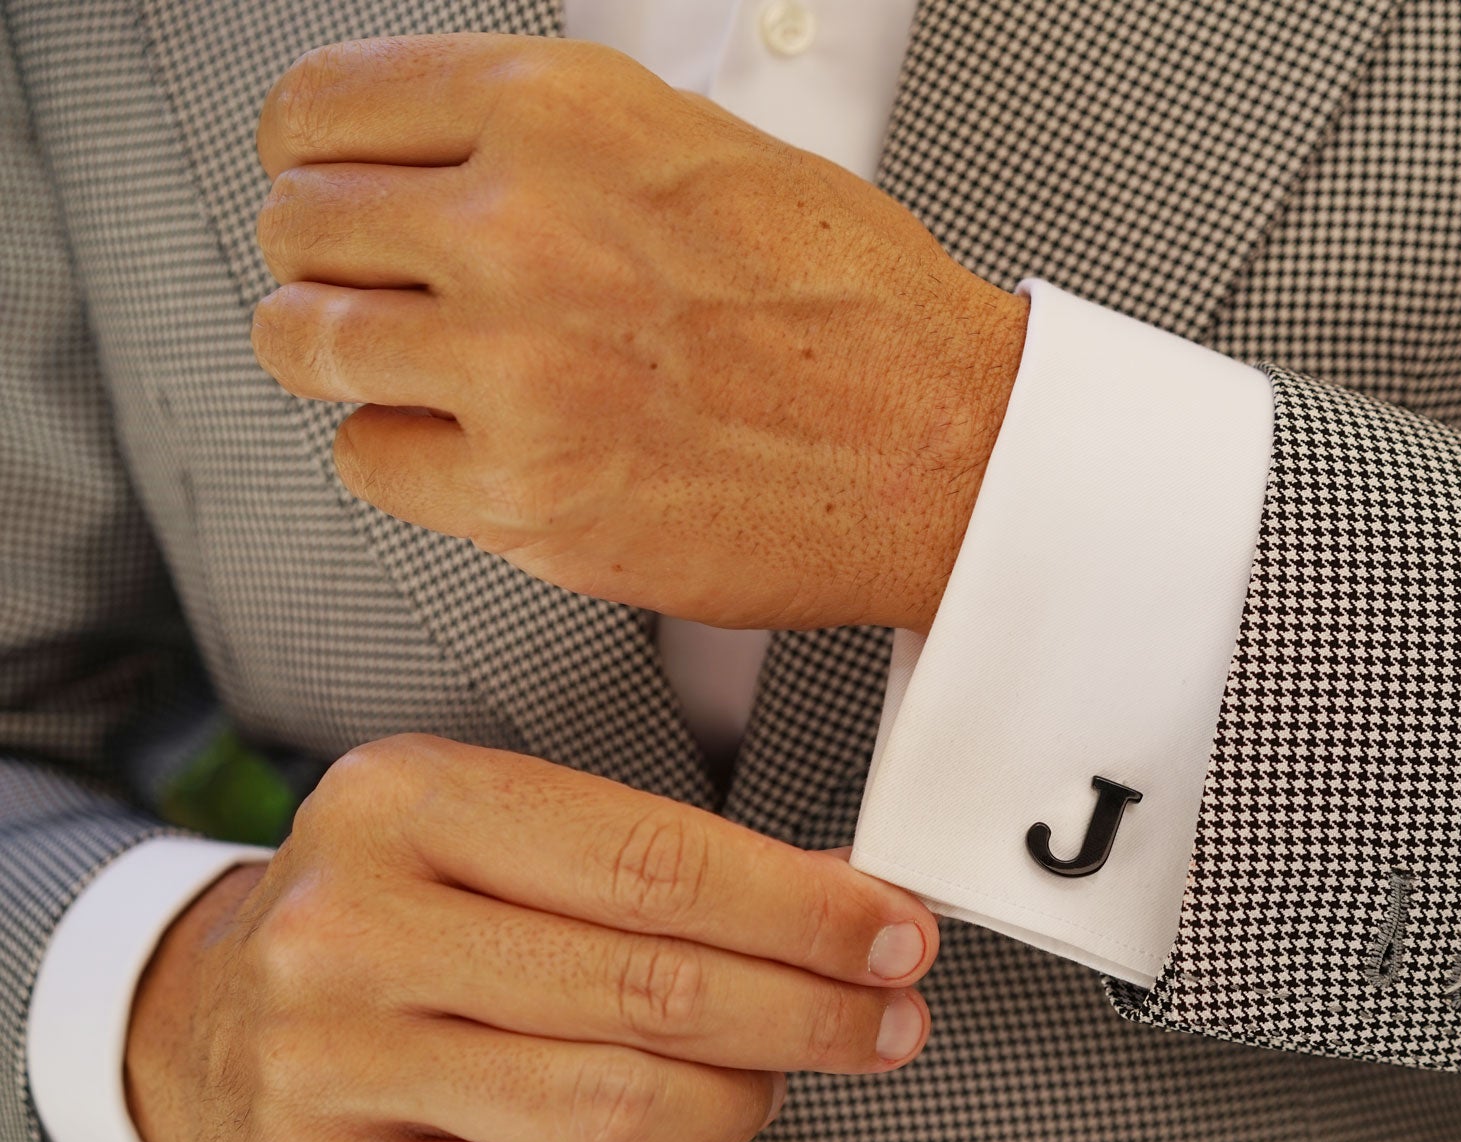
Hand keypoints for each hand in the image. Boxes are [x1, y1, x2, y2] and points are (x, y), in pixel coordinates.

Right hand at [125, 734, 936, 1141]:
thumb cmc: (391, 915)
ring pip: (613, 1105)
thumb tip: (840, 896)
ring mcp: (328, 1062)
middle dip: (807, 1012)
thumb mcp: (497, 833)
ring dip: (739, 1098)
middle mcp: (351, 926)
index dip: (801, 909)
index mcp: (405, 801)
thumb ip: (657, 859)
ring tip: (777, 1076)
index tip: (891, 932)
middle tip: (885, 1020)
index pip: (654, 861)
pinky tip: (659, 1135)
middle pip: (650, 988)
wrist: (214, 1023)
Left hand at [250, 33, 1027, 632]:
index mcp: (563, 114)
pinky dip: (407, 458)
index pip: (323, 108)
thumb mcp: (704, 147)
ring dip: (348, 359)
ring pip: (305, 344)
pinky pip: (365, 461)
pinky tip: (479, 445)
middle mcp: (523, 227)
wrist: (942, 446)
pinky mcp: (524, 493)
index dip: (311, 154)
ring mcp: (514, 367)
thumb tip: (439, 156)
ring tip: (422, 371)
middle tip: (384, 289)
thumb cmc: (857, 309)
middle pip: (297, 225)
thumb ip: (554, 141)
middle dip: (331, 261)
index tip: (323, 183)